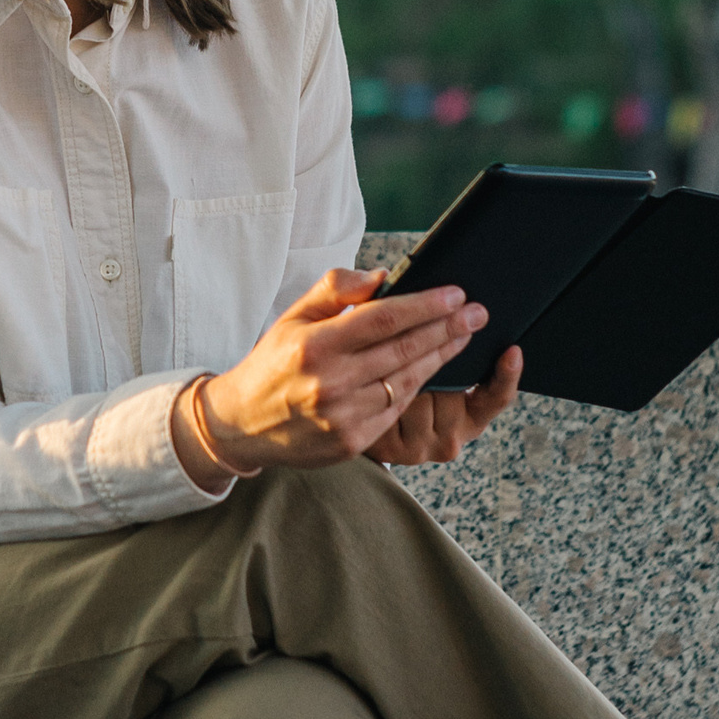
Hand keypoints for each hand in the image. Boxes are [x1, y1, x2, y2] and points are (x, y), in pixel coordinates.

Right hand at [173, 269, 500, 483]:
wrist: (241, 424)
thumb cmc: (274, 362)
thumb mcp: (294, 316)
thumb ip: (336, 290)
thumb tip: (382, 277)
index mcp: (315, 345)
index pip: (384, 318)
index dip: (425, 305)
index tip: (456, 294)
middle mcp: (330, 382)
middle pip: (404, 349)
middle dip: (447, 328)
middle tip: (476, 313)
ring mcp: (342, 416)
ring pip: (406, 380)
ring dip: (441, 357)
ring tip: (463, 336)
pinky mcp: (351, 442)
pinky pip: (395, 408)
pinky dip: (417, 386)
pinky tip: (432, 368)